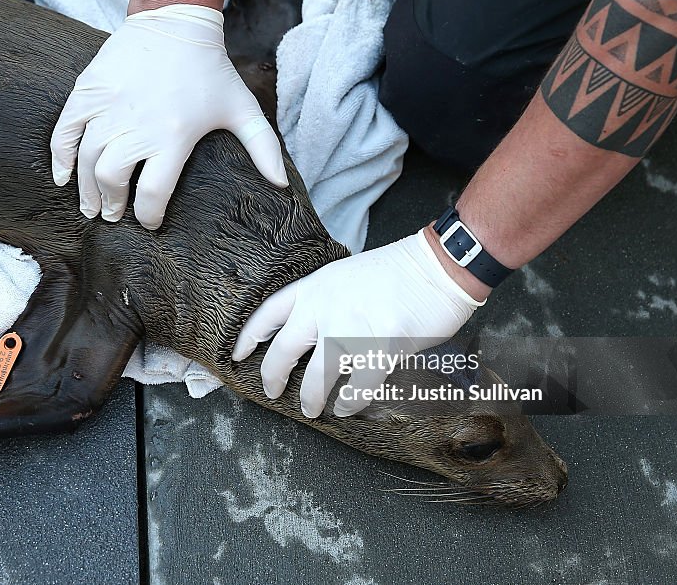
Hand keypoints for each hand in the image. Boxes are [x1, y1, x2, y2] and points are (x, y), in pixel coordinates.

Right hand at [50, 4, 286, 229]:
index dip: (149, 216)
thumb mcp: (242, 108)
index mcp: (173, 137)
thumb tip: (282, 184)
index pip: (153, 195)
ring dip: (87, 191)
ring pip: (88, 163)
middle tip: (115, 215)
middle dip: (113, 206)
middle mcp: (137, 127)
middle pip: (113, 182)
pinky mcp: (88, 93)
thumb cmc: (210, 71)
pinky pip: (65, 134)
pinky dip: (61, 158)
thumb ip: (263, 148)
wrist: (174, 23)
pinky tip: (64, 177)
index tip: (149, 222)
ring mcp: (109, 109)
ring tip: (92, 206)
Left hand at [232, 228, 484, 417]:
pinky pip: (359, 386)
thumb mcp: (346, 276)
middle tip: (272, 392)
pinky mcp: (382, 345)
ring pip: (319, 375)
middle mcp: (326, 306)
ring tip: (310, 409)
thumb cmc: (397, 273)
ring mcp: (353, 326)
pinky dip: (350, 401)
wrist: (438, 266)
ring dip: (310, 397)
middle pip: (285, 350)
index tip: (238, 356)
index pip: (270, 313)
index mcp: (316, 287)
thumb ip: (324, 303)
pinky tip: (347, 407)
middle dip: (273, 376)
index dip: (250, 337)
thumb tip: (310, 339)